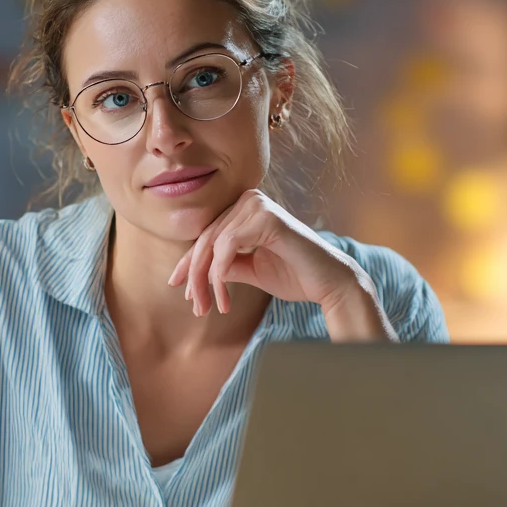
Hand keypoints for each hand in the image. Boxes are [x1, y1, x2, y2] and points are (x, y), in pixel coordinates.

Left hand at [167, 190, 392, 340]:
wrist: (328, 284)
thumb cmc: (294, 275)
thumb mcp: (249, 270)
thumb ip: (224, 265)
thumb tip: (195, 272)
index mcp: (245, 208)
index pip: (208, 234)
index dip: (190, 262)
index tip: (177, 286)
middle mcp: (250, 200)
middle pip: (207, 239)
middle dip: (195, 276)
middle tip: (194, 305)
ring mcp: (258, 204)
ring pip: (214, 244)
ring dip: (207, 281)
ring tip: (211, 306)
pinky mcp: (267, 217)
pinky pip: (229, 245)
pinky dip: (221, 272)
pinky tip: (224, 295)